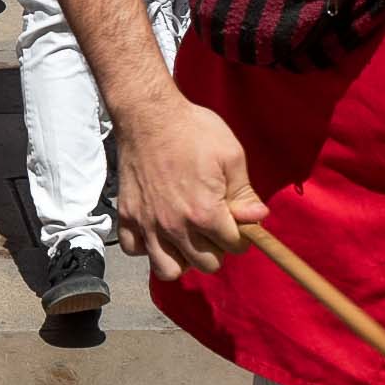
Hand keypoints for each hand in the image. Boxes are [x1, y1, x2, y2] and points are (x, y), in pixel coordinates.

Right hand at [112, 95, 264, 282]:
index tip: (237, 220)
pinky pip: (136, 251)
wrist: (148, 114)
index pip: (234, 246)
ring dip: (183, 259)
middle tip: (214, 226)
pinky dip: (148, 247)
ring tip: (187, 238)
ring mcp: (148, 224)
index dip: (242, 234)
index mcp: (205, 213)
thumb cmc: (192, 130)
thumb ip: (244, 193)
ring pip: (169, 270)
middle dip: (216, 249)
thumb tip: (258, 218)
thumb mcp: (230, 156)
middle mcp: (175, 226)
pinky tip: (158, 230)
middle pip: (206, 265)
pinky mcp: (126, 216)